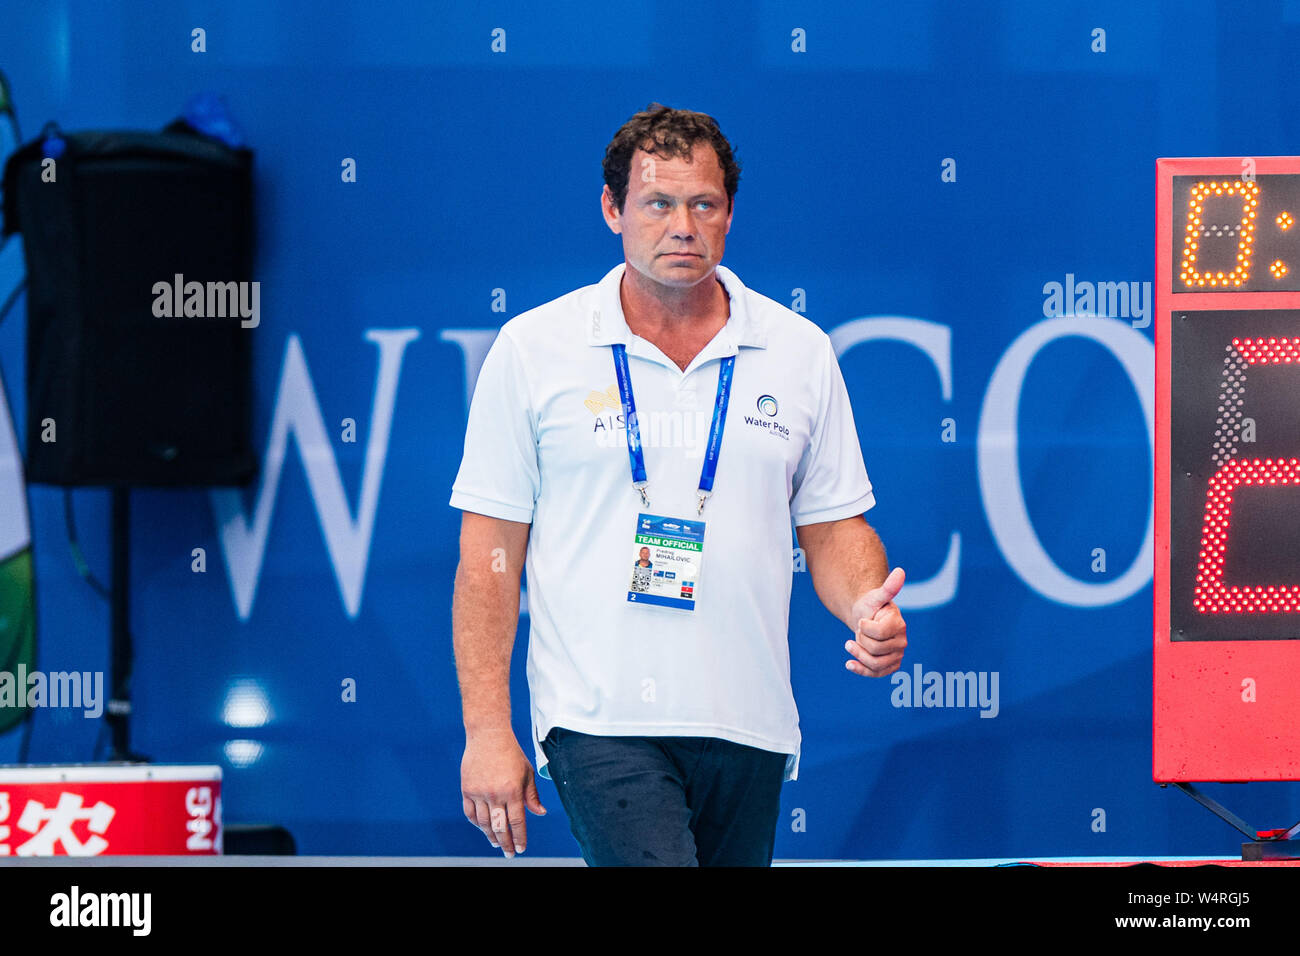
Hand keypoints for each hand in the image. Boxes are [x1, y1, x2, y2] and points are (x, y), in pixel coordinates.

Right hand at [461, 728, 546, 857]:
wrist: (488, 735)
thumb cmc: (511, 753)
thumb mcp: (527, 772)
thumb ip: (532, 795)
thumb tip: (540, 813)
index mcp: (512, 790)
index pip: (517, 822)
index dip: (519, 838)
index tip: (521, 849)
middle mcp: (495, 794)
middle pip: (500, 827)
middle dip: (506, 843)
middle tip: (509, 854)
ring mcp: (479, 792)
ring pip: (484, 823)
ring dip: (490, 836)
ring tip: (497, 843)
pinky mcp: (467, 789)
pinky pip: (470, 813)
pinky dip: (476, 823)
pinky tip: (483, 828)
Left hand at [844, 567, 906, 677]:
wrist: (867, 619)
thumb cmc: (872, 606)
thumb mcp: (875, 596)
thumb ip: (888, 587)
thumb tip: (900, 571)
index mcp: (899, 625)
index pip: (879, 633)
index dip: (865, 628)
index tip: (861, 621)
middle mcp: (902, 642)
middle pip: (875, 649)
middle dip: (861, 639)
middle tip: (859, 630)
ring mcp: (896, 655)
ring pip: (875, 664)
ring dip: (858, 654)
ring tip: (849, 644)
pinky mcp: (889, 666)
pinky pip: (876, 674)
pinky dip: (861, 670)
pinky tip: (849, 664)